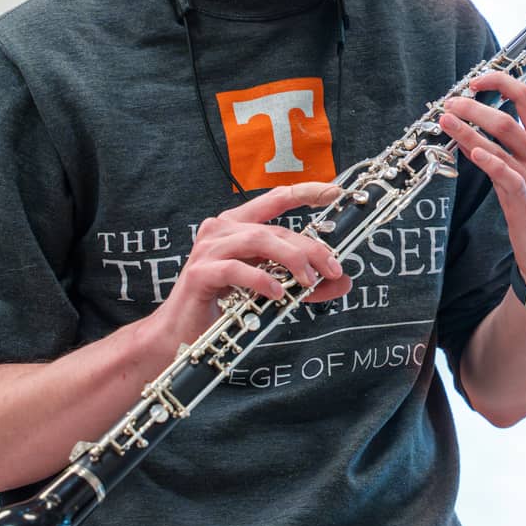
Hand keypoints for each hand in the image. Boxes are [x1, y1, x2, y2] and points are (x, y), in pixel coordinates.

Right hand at [149, 181, 350, 346]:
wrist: (182, 334)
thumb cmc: (227, 308)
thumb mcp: (274, 290)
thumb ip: (306, 283)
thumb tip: (344, 281)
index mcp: (238, 226)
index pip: (276, 199)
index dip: (306, 192)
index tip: (335, 192)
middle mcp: (222, 230)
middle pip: (275, 229)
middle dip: (310, 248)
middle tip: (332, 269)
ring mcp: (208, 249)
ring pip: (257, 240)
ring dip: (290, 260)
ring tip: (308, 282)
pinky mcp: (199, 273)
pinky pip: (235, 269)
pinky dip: (260, 280)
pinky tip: (276, 294)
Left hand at [439, 71, 525, 294]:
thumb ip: (511, 146)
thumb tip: (477, 123)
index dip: (501, 82)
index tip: (475, 81)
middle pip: (507, 117)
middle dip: (474, 106)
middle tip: (449, 103)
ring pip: (501, 142)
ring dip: (468, 129)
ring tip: (445, 119)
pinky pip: (505, 175)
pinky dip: (488, 160)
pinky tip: (472, 152)